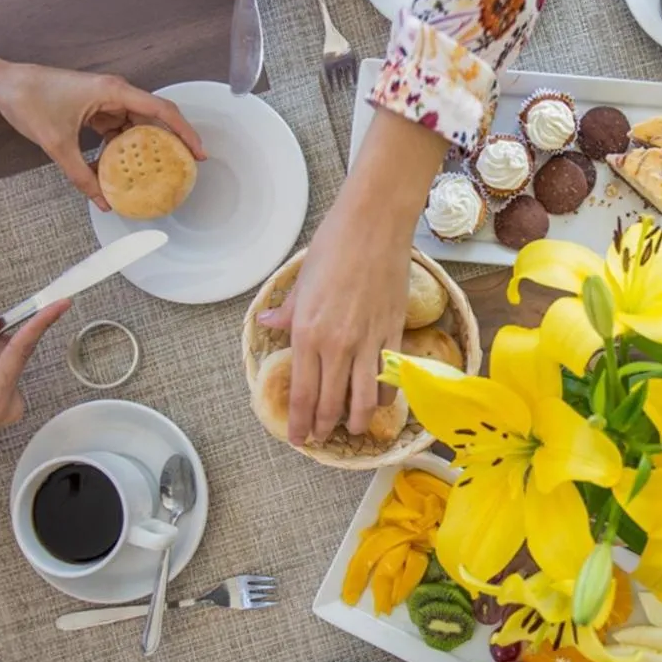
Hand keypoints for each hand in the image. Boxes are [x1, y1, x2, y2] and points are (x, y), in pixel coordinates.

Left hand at [0, 64, 206, 210]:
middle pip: (155, 118)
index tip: (199, 154)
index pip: (162, 110)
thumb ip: (81, 175)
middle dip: (171, 143)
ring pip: (137, 125)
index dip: (185, 133)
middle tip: (183, 168)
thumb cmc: (28, 99)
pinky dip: (122, 147)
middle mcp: (115, 92)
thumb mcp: (57, 143)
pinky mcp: (95, 108)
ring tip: (155, 171)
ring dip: (144, 147)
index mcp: (113, 91)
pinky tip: (122, 166)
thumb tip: (102, 200)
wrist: (2, 83)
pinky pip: (118, 129)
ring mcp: (105, 100)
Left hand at [257, 197, 409, 443]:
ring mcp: (369, 341)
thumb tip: (267, 325)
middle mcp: (337, 344)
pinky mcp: (394, 333)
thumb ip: (287, 311)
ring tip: (352, 428)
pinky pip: (390, 377)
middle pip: (330, 404)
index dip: (300, 423)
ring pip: (365, 400)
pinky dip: (385, 397)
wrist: (375, 224)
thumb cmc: (334, 245)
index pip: (302, 394)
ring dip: (357, 422)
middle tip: (320, 437)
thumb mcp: (300, 279)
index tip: (298, 438)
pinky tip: (379, 400)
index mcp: (307, 333)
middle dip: (323, 427)